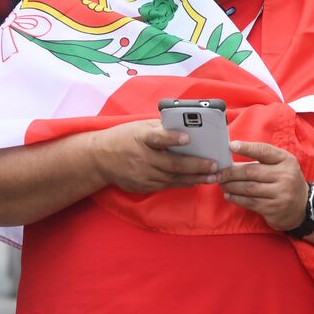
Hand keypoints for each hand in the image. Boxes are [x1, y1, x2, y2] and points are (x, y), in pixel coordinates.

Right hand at [91, 119, 220, 194]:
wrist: (99, 158)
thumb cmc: (124, 137)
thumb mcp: (140, 126)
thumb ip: (161, 128)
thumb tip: (188, 128)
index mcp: (141, 138)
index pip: (157, 138)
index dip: (172, 138)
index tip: (188, 138)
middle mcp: (142, 158)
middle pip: (173, 164)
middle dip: (196, 166)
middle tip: (214, 166)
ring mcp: (143, 175)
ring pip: (173, 179)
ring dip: (195, 178)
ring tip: (213, 177)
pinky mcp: (143, 186)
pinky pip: (167, 185)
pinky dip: (183, 183)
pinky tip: (196, 181)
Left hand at [218, 140, 309, 231]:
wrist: (302, 207)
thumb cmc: (285, 182)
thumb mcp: (282, 166)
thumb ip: (263, 161)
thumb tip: (232, 159)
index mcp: (286, 160)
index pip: (264, 151)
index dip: (247, 148)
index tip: (230, 146)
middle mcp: (285, 176)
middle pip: (252, 171)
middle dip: (231, 172)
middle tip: (218, 173)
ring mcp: (280, 193)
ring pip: (249, 188)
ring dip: (231, 186)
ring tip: (221, 184)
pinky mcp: (274, 208)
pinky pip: (250, 202)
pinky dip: (236, 199)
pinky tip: (229, 195)